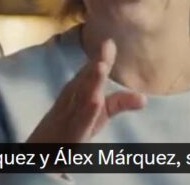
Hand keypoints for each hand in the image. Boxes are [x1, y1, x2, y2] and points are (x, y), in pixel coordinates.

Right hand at [27, 39, 146, 142]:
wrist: (45, 148)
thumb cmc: (74, 124)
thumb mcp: (100, 113)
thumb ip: (119, 103)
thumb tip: (144, 98)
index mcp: (80, 89)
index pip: (91, 70)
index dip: (102, 56)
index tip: (110, 41)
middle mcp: (74, 98)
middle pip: (87, 78)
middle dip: (97, 62)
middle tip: (107, 44)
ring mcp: (70, 114)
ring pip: (82, 96)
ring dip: (92, 81)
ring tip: (102, 66)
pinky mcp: (71, 132)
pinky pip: (79, 121)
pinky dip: (87, 111)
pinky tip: (95, 101)